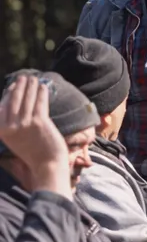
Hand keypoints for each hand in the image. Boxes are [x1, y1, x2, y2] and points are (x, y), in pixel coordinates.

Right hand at [0, 75, 70, 194]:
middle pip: (13, 100)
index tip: (13, 86)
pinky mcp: (39, 123)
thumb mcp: (14, 137)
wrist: (47, 164)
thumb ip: (11, 122)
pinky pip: (39, 103)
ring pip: (27, 100)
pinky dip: (41, 93)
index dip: (8, 93)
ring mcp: (24, 124)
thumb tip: (14, 101)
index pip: (2, 106)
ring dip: (30, 86)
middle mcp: (10, 126)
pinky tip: (43, 87)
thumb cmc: (32, 151)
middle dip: (18, 86)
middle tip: (23, 77)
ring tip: (33, 78)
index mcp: (1, 130)